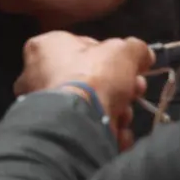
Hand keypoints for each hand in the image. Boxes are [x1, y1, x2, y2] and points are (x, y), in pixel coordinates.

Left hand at [16, 32, 154, 148]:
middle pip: (90, 78)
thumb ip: (135, 49)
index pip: (83, 46)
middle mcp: (36, 74)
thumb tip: (143, 54)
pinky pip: (85, 126)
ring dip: (115, 110)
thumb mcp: (124, 51)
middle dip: (119, 86)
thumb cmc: (94, 76)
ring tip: (124, 114)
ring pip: (90, 104)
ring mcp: (43, 105)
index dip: (111, 56)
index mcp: (45, 47)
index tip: (131, 66)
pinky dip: (105, 130)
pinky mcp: (54, 130)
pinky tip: (118, 133)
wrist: (76, 123)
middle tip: (135, 90)